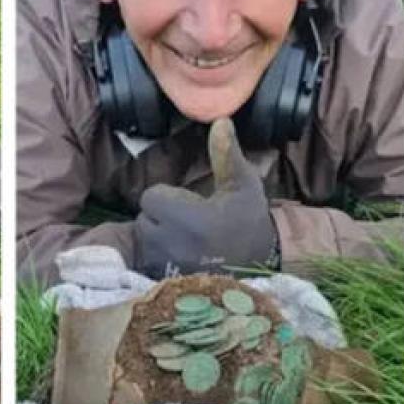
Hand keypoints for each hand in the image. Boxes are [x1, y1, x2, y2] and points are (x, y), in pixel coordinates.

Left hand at [135, 118, 277, 277]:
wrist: (259, 271)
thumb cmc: (250, 224)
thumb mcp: (243, 186)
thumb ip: (226, 154)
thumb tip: (221, 120)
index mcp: (185, 218)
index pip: (151, 197)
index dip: (169, 199)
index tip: (192, 206)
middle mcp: (167, 244)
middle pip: (144, 219)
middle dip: (161, 219)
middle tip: (190, 226)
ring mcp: (162, 267)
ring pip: (143, 242)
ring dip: (158, 239)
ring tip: (187, 244)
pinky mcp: (160, 283)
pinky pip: (145, 263)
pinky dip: (157, 261)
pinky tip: (181, 261)